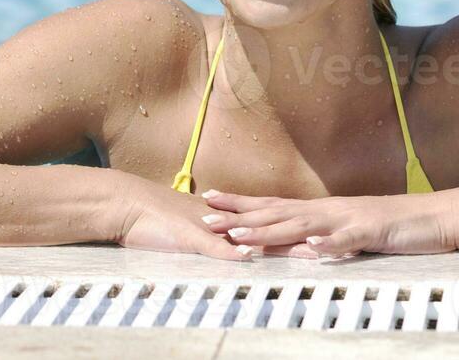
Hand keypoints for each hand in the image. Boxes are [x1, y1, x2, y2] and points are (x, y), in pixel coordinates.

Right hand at [114, 177, 317, 260]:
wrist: (126, 204)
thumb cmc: (155, 219)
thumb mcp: (191, 232)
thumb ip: (213, 238)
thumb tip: (235, 246)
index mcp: (227, 221)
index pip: (268, 226)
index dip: (295, 231)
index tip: (323, 237)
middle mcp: (223, 221)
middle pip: (269, 228)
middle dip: (300, 237)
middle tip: (332, 242)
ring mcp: (208, 227)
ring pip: (249, 235)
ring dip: (277, 243)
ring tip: (307, 251)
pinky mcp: (189, 235)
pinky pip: (213, 245)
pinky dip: (229, 250)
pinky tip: (248, 255)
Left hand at [199, 189, 455, 257]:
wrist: (434, 216)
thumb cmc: (392, 226)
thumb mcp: (349, 235)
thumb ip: (323, 240)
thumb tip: (297, 248)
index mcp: (322, 211)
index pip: (273, 205)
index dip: (241, 205)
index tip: (209, 201)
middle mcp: (328, 211)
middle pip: (277, 212)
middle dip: (239, 216)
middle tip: (204, 217)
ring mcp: (348, 220)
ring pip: (302, 225)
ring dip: (269, 230)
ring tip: (239, 235)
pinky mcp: (370, 233)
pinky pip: (347, 240)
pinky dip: (328, 245)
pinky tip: (311, 249)